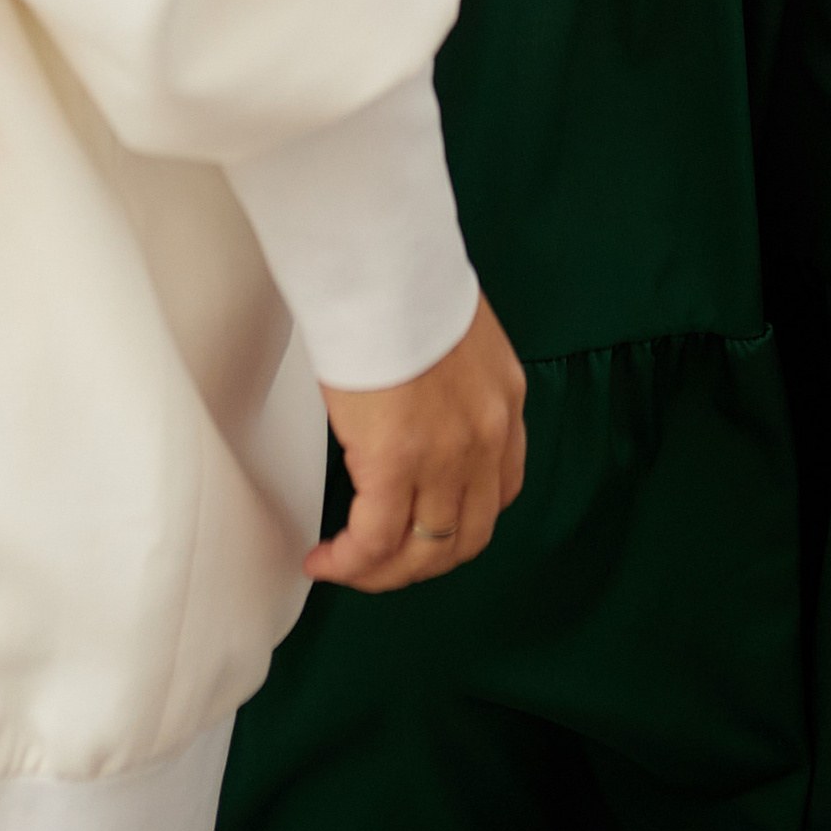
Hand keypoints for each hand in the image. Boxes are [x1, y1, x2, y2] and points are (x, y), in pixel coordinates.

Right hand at [308, 297, 528, 591]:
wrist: (383, 258)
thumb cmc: (403, 278)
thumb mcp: (456, 336)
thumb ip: (451, 382)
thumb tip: (420, 405)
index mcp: (504, 402)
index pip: (499, 492)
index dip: (460, 524)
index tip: (425, 529)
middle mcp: (486, 437)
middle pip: (465, 537)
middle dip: (421, 563)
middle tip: (382, 563)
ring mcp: (446, 455)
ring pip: (421, 551)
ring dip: (383, 572)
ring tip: (347, 567)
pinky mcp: (396, 462)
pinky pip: (374, 540)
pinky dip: (350, 563)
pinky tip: (325, 559)